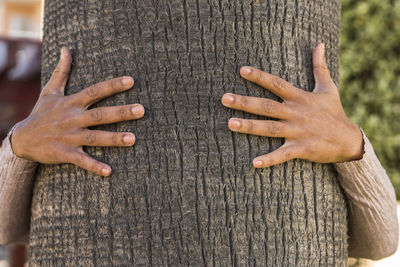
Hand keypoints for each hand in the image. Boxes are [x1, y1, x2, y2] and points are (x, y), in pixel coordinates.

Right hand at [10, 47, 144, 175]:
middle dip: (121, 112)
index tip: (131, 81)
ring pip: (95, 137)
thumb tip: (65, 48)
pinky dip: (94, 166)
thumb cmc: (41, 113)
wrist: (21, 139)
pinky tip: (109, 172)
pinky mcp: (64, 153)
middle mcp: (72, 118)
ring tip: (133, 139)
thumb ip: (62, 71)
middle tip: (142, 110)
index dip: (112, 86)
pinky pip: (82, 160)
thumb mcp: (50, 91)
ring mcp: (69, 137)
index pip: (95, 91)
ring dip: (113, 139)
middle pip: (100, 114)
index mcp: (71, 103)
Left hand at [221, 44, 363, 167]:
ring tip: (229, 124)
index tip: (241, 70)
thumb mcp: (328, 88)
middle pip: (267, 106)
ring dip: (249, 127)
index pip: (276, 84)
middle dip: (245, 102)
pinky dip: (269, 159)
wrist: (349, 140)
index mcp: (300, 98)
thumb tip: (320, 44)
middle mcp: (296, 113)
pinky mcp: (301, 149)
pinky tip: (253, 163)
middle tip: (224, 98)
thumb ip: (319, 67)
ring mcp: (298, 132)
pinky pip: (282, 155)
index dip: (259, 77)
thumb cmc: (334, 112)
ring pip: (269, 128)